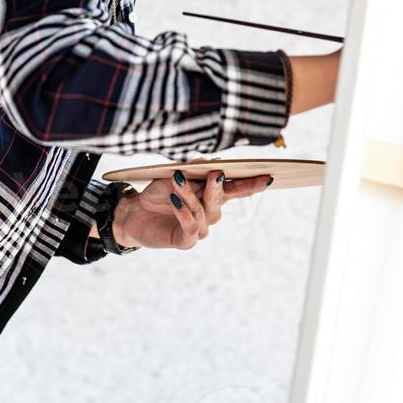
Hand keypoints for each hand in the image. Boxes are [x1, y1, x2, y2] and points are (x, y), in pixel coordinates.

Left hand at [111, 169, 272, 249]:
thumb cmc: (157, 191)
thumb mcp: (174, 175)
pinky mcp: (186, 241)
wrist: (134, 211)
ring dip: (192, 195)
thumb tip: (212, 161)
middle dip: (219, 186)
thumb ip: (193, 170)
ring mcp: (199, 229)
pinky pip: (191, 227)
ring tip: (177, 181)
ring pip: (204, 211)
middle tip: (216, 173)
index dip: (252, 184)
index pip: (236, 189)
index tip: (268, 176)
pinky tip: (174, 200)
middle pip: (222, 199)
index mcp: (211, 196)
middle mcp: (210, 213)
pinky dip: (183, 212)